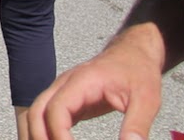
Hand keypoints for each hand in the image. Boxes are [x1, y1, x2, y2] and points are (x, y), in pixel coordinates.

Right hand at [27, 38, 163, 139]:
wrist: (133, 53)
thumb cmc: (138, 71)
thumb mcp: (147, 99)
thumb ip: (137, 125)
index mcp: (82, 82)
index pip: (56, 109)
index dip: (58, 134)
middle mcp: (65, 85)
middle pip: (36, 112)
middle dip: (39, 137)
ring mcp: (63, 92)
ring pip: (36, 114)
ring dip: (38, 135)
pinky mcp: (67, 102)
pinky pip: (46, 117)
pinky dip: (46, 133)